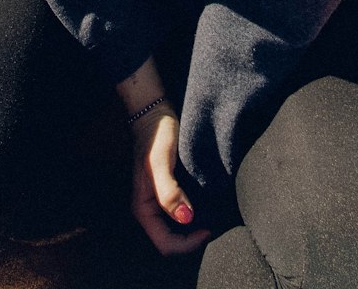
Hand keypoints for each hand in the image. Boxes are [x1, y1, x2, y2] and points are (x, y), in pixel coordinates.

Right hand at [129, 106, 210, 256]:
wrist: (156, 113)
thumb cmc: (156, 135)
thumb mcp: (161, 161)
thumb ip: (170, 191)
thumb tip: (186, 218)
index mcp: (143, 208)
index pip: (166, 244)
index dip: (188, 243)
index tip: (208, 229)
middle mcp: (150, 209)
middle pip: (171, 241)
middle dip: (192, 240)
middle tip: (214, 225)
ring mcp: (159, 202)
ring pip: (177, 230)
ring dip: (194, 229)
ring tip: (213, 217)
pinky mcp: (168, 193)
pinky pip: (181, 214)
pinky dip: (195, 215)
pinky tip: (207, 205)